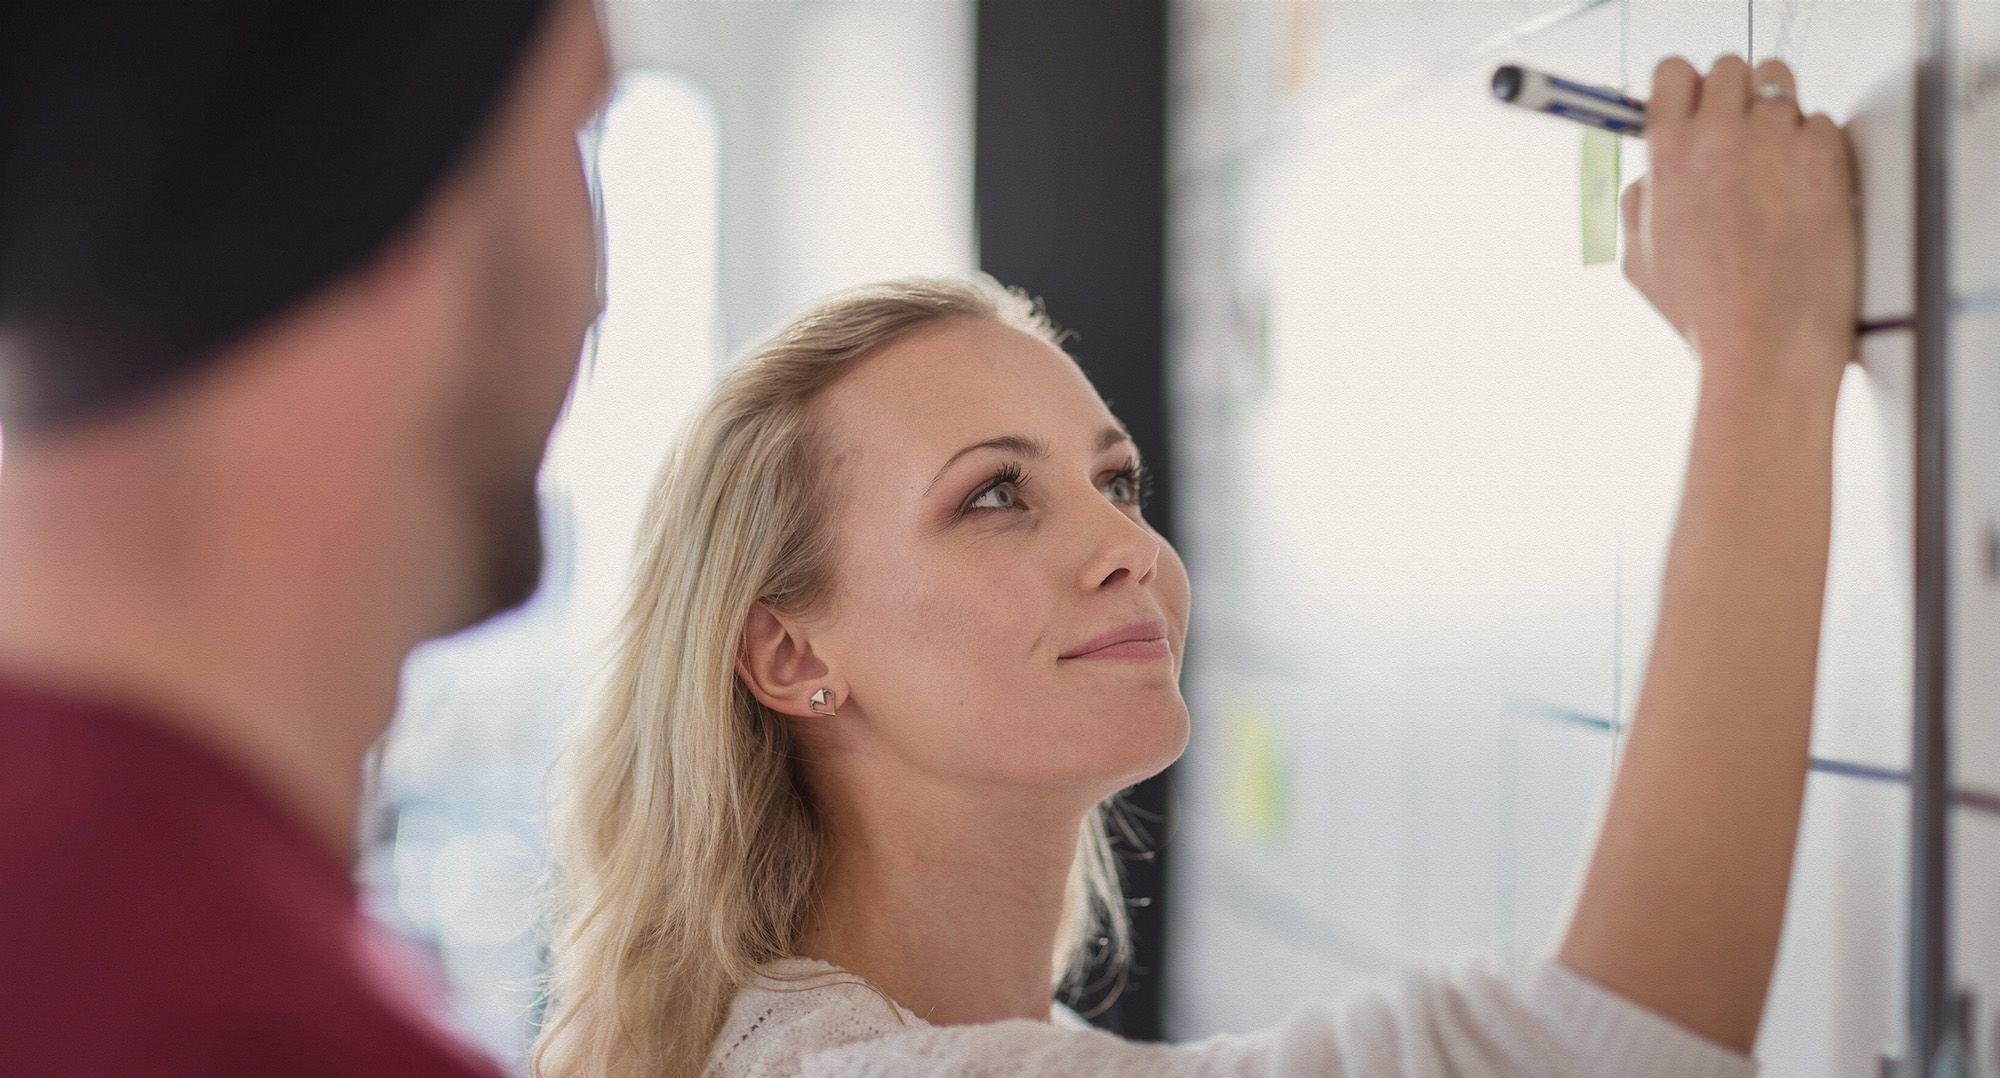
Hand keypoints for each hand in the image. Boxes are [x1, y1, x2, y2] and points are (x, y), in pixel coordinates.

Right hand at [1620, 56, 1858, 401]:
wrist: (1765, 341)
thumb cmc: (1706, 312)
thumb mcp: (1638, 259)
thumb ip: (1641, 200)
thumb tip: (1653, 174)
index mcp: (1669, 154)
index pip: (1673, 71)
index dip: (1684, 88)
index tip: (1692, 103)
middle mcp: (1721, 136)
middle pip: (1730, 67)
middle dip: (1733, 97)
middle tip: (1738, 133)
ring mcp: (1777, 142)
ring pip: (1780, 84)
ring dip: (1776, 113)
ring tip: (1774, 158)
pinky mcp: (1825, 156)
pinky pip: (1821, 122)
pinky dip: (1814, 146)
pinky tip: (1802, 187)